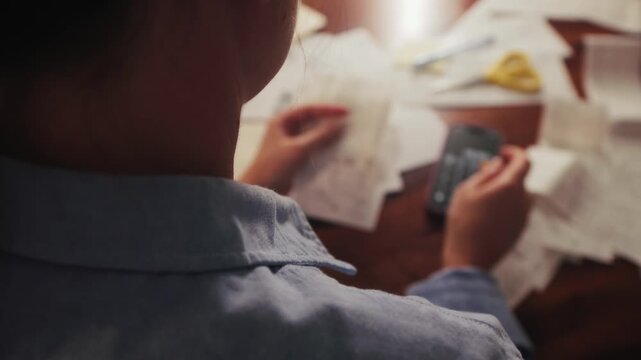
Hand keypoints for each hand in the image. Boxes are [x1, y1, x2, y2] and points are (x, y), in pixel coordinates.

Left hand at [240, 105, 347, 194]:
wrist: (260, 191)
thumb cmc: (274, 166)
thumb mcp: (299, 149)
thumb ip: (320, 136)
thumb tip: (340, 125)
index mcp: (282, 121)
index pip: (308, 109)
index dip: (328, 109)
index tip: (346, 111)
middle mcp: (286, 129)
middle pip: (311, 120)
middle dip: (329, 121)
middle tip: (349, 120)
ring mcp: (290, 143)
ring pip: (313, 134)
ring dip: (328, 134)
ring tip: (347, 133)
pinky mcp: (295, 157)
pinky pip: (312, 147)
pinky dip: (324, 147)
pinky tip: (337, 148)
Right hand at [442, 145, 531, 269]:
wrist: (470, 258)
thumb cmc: (464, 223)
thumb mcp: (466, 190)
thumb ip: (484, 174)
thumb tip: (497, 165)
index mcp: (510, 186)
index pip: (524, 160)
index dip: (513, 153)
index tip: (501, 154)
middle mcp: (522, 200)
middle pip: (519, 177)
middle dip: (504, 173)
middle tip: (484, 176)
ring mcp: (523, 215)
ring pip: (518, 194)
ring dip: (504, 190)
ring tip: (482, 197)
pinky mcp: (520, 228)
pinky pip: (516, 208)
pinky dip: (505, 204)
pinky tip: (486, 214)